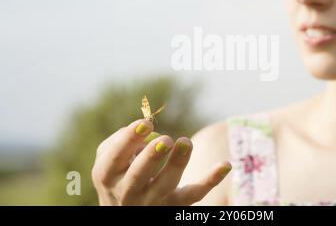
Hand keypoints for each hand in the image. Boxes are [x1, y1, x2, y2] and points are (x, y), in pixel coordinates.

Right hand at [91, 119, 231, 204]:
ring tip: (186, 142)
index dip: (128, 140)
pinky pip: (194, 194)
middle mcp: (128, 192)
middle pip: (138, 176)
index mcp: (108, 176)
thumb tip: (148, 128)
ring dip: (177, 164)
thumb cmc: (118, 175)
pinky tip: (226, 164)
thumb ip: (121, 141)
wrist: (124, 211)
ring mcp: (152, 201)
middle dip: (152, 157)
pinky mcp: (175, 205)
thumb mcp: (109, 160)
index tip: (146, 124)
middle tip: (165, 139)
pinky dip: (211, 179)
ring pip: (166, 185)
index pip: (114, 158)